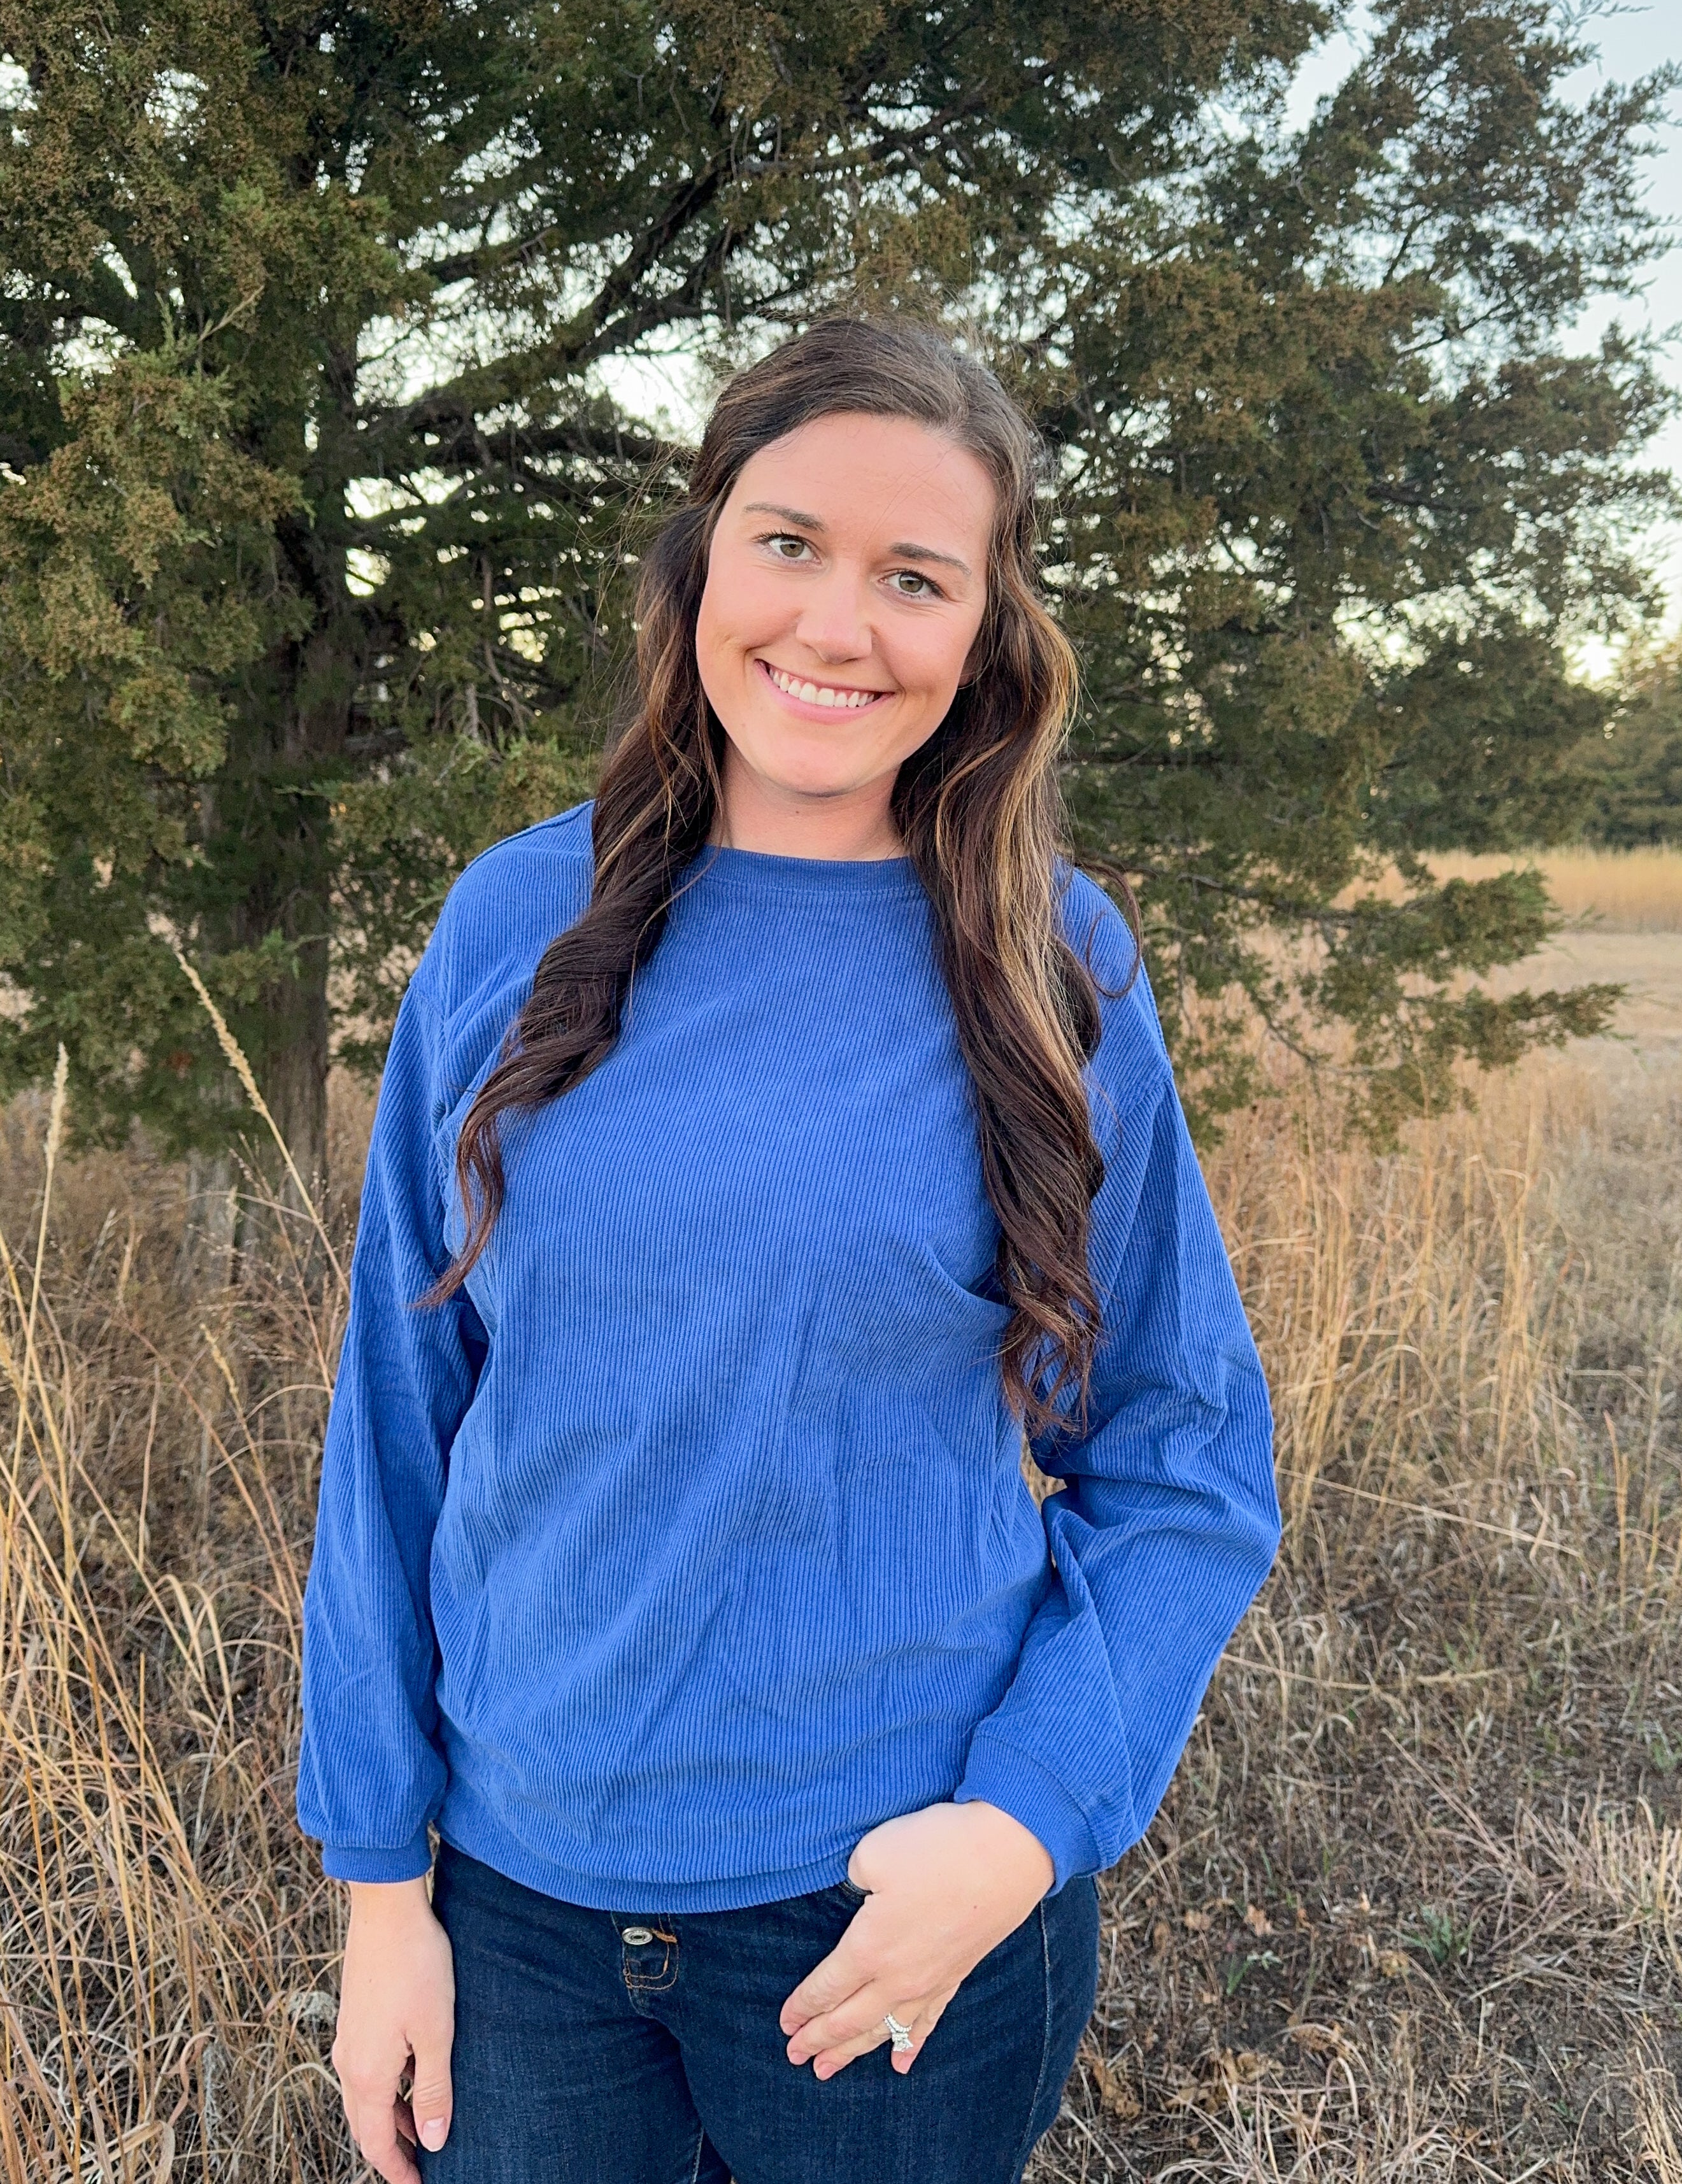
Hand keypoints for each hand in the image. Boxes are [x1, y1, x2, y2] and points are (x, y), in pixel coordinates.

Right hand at [332, 1877, 455, 2182]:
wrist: (386, 1909)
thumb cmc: (417, 1966)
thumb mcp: (437, 2032)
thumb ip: (434, 2089)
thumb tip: (434, 2143)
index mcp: (367, 2074)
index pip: (377, 2143)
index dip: (398, 2171)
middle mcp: (348, 2062)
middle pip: (366, 2125)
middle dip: (393, 2151)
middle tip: (421, 2168)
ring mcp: (349, 2039)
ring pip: (365, 2098)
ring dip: (392, 2119)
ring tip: (426, 2129)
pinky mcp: (356, 2017)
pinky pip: (366, 2071)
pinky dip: (387, 2089)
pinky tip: (412, 2078)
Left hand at [778, 1801, 1054, 2078]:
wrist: (1008, 1853)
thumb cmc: (937, 1848)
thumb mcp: (873, 1853)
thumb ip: (852, 1879)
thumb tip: (856, 1894)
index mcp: (869, 1948)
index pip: (827, 1987)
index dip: (803, 2007)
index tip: (785, 2023)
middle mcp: (898, 1977)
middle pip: (849, 2020)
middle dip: (819, 2040)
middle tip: (795, 2056)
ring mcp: (930, 1981)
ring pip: (884, 2030)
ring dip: (853, 2051)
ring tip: (828, 2071)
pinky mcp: (957, 1974)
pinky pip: (927, 2022)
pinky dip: (910, 2045)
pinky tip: (900, 2063)